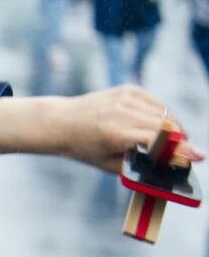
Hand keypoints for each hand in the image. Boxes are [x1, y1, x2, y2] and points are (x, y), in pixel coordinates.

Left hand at [0, 86, 205, 172]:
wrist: (61, 121)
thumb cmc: (84, 148)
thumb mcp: (109, 164)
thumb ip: (138, 166)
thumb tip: (168, 167)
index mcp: (116, 134)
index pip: (157, 141)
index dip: (179, 150)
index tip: (198, 156)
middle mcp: (122, 112)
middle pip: (166, 126)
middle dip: (181, 140)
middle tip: (186, 152)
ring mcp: (125, 98)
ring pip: (165, 114)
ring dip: (174, 127)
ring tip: (173, 140)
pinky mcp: (128, 89)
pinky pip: (156, 103)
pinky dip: (163, 114)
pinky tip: (159, 125)